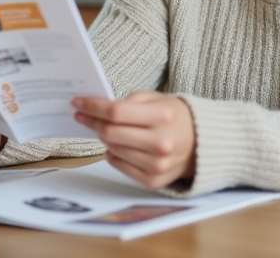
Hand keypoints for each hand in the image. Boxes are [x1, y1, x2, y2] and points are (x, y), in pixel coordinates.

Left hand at [73, 91, 195, 188]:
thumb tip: (98, 107)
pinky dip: (113, 154)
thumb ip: (130, 102)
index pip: (117, 112)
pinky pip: (120, 166)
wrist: (201, 143)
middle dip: (92, 122)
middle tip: (83, 115)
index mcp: (162, 116)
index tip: (78, 102)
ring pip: (113, 150)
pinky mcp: (153, 179)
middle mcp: (160, 142)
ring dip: (104, 138)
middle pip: (111, 133)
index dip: (93, 107)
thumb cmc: (175, 117)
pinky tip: (115, 146)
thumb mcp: (157, 99)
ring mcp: (157, 164)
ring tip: (105, 129)